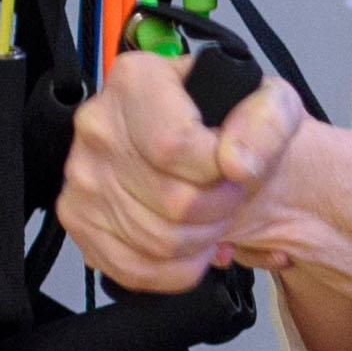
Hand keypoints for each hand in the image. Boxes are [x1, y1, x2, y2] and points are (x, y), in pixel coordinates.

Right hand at [59, 50, 294, 291]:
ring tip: (211, 216)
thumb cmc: (233, 130)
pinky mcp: (79, 220)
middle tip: (228, 194)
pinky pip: (134, 269)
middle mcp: (99, 125)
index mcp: (136, 81)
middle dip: (219, 208)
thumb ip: (266, 124)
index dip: (219, 171)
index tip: (234, 167)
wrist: (210, 157)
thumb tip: (236, 161)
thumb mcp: (271, 107)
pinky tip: (190, 244)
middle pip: (172, 201)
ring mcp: (82, 177)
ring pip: (157, 241)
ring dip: (201, 239)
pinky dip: (176, 269)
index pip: (173, 145)